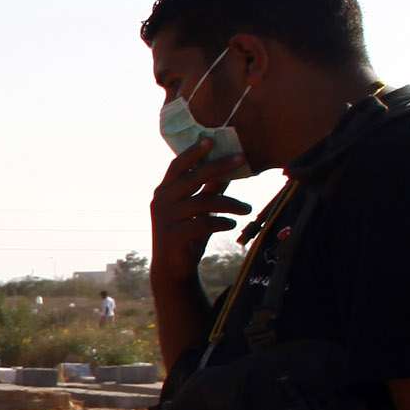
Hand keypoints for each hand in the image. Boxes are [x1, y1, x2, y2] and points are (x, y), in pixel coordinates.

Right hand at [148, 139, 251, 275]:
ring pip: (203, 202)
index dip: (194, 152)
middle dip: (219, 166)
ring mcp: (165, 219)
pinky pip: (203, 224)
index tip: (211, 140)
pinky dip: (222, 222)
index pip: (177, 166)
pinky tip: (233, 224)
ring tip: (248, 209)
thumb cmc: (187, 234)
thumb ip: (208, 190)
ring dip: (230, 203)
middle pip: (193, 177)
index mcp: (164, 191)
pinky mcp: (173, 236)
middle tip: (242, 158)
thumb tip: (227, 170)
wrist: (172, 269)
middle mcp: (161, 202)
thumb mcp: (198, 210)